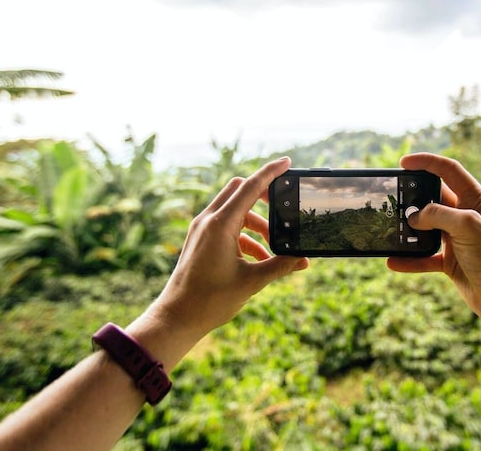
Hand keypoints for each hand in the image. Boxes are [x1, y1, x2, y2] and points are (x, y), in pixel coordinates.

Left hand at [145, 157, 307, 344]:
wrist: (177, 317)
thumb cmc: (210, 300)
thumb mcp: (252, 282)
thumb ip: (280, 266)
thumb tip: (303, 260)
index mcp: (220, 225)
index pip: (250, 187)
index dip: (270, 173)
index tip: (287, 162)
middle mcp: (208, 221)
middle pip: (239, 190)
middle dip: (263, 195)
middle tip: (283, 207)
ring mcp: (201, 229)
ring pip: (234, 209)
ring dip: (256, 221)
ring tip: (273, 245)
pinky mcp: (199, 240)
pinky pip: (225, 225)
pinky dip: (243, 233)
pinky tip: (257, 257)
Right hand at [387, 153, 480, 324]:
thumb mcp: (468, 226)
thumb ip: (438, 214)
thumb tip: (413, 217)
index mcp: (478, 200)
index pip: (449, 171)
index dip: (427, 163)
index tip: (403, 162)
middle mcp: (467, 216)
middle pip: (434, 199)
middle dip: (413, 199)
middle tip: (393, 199)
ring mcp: (458, 239)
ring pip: (426, 228)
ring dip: (409, 230)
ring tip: (390, 229)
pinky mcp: (451, 262)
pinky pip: (425, 257)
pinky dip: (410, 259)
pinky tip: (394, 261)